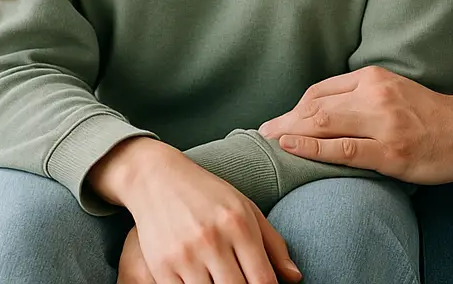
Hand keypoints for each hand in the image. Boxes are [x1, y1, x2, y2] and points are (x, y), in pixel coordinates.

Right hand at [92, 137, 301, 283]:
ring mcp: (185, 255)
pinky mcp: (161, 267)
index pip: (263, 280)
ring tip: (222, 280)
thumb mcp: (246, 208)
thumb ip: (273, 243)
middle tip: (241, 283)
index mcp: (239, 224)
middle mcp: (213, 240)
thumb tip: (295, 278)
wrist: (157, 179)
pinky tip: (202, 282)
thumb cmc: (208, 194)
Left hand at [259, 67, 452, 184]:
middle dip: (285, 120)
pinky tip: (293, 148)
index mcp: (374, 77)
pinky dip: (312, 148)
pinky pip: (343, 149)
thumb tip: (323, 110)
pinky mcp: (389, 151)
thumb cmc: (430, 115)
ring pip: (324, 124)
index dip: (295, 108)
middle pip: (317, 105)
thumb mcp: (394, 90)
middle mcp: (376, 94)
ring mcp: (383, 123)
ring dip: (291, 134)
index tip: (280, 122)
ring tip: (270, 143)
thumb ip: (362, 95)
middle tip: (262, 133)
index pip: (321, 90)